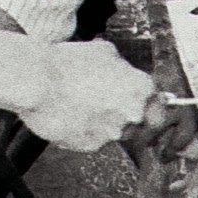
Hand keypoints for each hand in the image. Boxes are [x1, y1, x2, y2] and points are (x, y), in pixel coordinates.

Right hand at [17, 39, 156, 149]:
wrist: (37, 83)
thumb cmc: (67, 63)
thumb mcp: (105, 51)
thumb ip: (124, 68)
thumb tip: (125, 73)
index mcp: (141, 89)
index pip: (160, 108)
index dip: (149, 107)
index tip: (141, 107)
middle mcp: (131, 114)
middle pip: (136, 122)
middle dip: (122, 115)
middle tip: (101, 102)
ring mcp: (111, 132)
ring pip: (113, 132)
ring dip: (102, 123)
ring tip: (79, 105)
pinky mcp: (90, 146)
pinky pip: (92, 140)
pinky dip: (83, 131)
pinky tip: (70, 114)